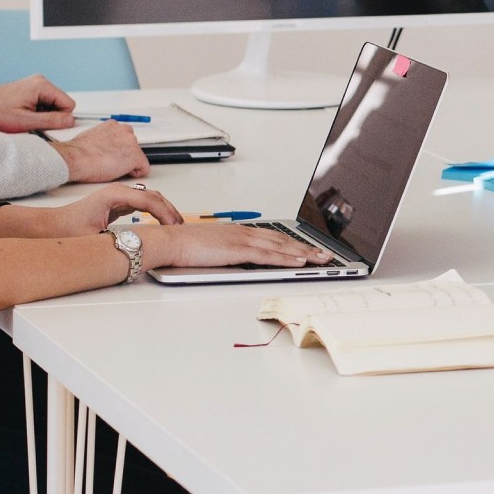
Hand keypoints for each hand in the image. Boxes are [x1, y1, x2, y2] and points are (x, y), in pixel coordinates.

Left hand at [0, 75, 76, 132]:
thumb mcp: (26, 121)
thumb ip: (52, 121)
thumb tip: (70, 120)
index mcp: (41, 86)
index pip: (69, 103)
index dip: (60, 118)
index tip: (46, 124)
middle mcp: (40, 82)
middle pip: (61, 103)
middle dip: (51, 116)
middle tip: (33, 122)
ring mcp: (35, 85)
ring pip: (53, 105)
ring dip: (44, 115)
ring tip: (26, 118)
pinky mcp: (31, 90)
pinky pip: (44, 103)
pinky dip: (38, 112)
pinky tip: (25, 114)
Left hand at [16, 183, 182, 238]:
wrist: (49, 227)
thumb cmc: (67, 229)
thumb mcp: (95, 238)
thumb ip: (119, 239)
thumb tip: (139, 246)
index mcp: (114, 195)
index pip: (149, 200)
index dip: (165, 213)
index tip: (174, 227)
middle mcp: (118, 192)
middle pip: (154, 196)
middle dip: (170, 211)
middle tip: (181, 227)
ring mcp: (118, 196)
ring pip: (150, 199)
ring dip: (164, 210)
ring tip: (175, 226)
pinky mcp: (117, 204)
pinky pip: (143, 204)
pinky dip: (155, 212)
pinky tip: (160, 223)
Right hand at [50, 120, 149, 182]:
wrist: (76, 158)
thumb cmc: (78, 152)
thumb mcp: (91, 138)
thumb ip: (103, 140)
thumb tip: (103, 147)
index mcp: (113, 126)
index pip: (124, 138)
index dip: (119, 150)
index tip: (112, 156)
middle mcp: (124, 131)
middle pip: (133, 147)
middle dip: (125, 156)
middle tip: (111, 164)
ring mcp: (131, 142)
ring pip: (138, 157)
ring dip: (128, 164)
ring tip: (112, 168)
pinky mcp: (135, 156)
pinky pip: (144, 168)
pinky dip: (135, 173)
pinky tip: (120, 173)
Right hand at [139, 223, 332, 269]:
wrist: (168, 241)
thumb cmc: (183, 246)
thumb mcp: (211, 249)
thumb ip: (227, 253)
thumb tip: (236, 262)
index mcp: (237, 231)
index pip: (272, 237)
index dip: (293, 244)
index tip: (308, 249)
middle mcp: (244, 232)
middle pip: (282, 240)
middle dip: (306, 248)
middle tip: (326, 254)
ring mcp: (242, 240)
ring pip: (281, 246)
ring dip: (304, 253)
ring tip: (322, 259)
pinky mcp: (238, 250)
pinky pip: (268, 255)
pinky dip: (287, 258)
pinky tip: (300, 261)